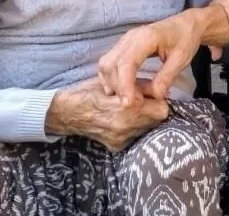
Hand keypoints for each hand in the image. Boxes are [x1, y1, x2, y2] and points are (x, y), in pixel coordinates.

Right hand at [45, 78, 168, 151]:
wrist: (67, 113)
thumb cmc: (90, 92)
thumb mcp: (115, 81)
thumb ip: (139, 85)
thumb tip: (158, 87)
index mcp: (126, 108)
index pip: (162, 109)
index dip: (158, 99)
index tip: (150, 94)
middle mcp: (126, 127)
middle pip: (157, 120)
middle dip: (153, 109)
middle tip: (141, 101)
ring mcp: (121, 139)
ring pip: (147, 128)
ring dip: (144, 119)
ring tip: (129, 110)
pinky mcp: (117, 146)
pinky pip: (135, 135)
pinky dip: (132, 128)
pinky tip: (121, 120)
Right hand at [98, 13, 203, 106]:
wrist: (185, 24)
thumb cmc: (185, 39)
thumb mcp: (181, 59)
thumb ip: (167, 77)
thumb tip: (154, 96)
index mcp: (146, 38)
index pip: (126, 63)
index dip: (125, 85)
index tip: (130, 103)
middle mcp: (129, 38)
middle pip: (110, 65)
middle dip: (118, 88)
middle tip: (136, 102)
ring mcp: (124, 41)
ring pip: (106, 65)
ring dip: (113, 84)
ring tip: (132, 96)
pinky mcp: (122, 46)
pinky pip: (109, 63)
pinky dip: (112, 79)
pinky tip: (125, 89)